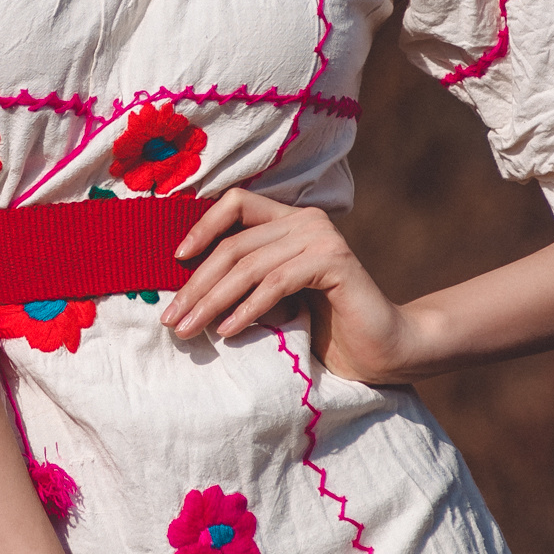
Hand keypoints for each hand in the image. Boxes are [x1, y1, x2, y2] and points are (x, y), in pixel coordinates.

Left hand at [163, 189, 413, 383]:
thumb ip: (245, 280)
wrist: (383, 350)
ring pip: (249, 266)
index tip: (175, 260)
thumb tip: (184, 291)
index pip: (236, 203)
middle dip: (196, 285)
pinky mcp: (335, 262)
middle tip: (170, 320)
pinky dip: (247, 308)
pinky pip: (277, 283)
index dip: (202, 226)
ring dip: (213, 301)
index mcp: (289, 220)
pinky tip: (228, 330)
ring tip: (189, 329)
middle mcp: (306, 220)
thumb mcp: (274, 297)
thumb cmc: (325, 327)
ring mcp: (322, 238)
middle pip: (234, 245)